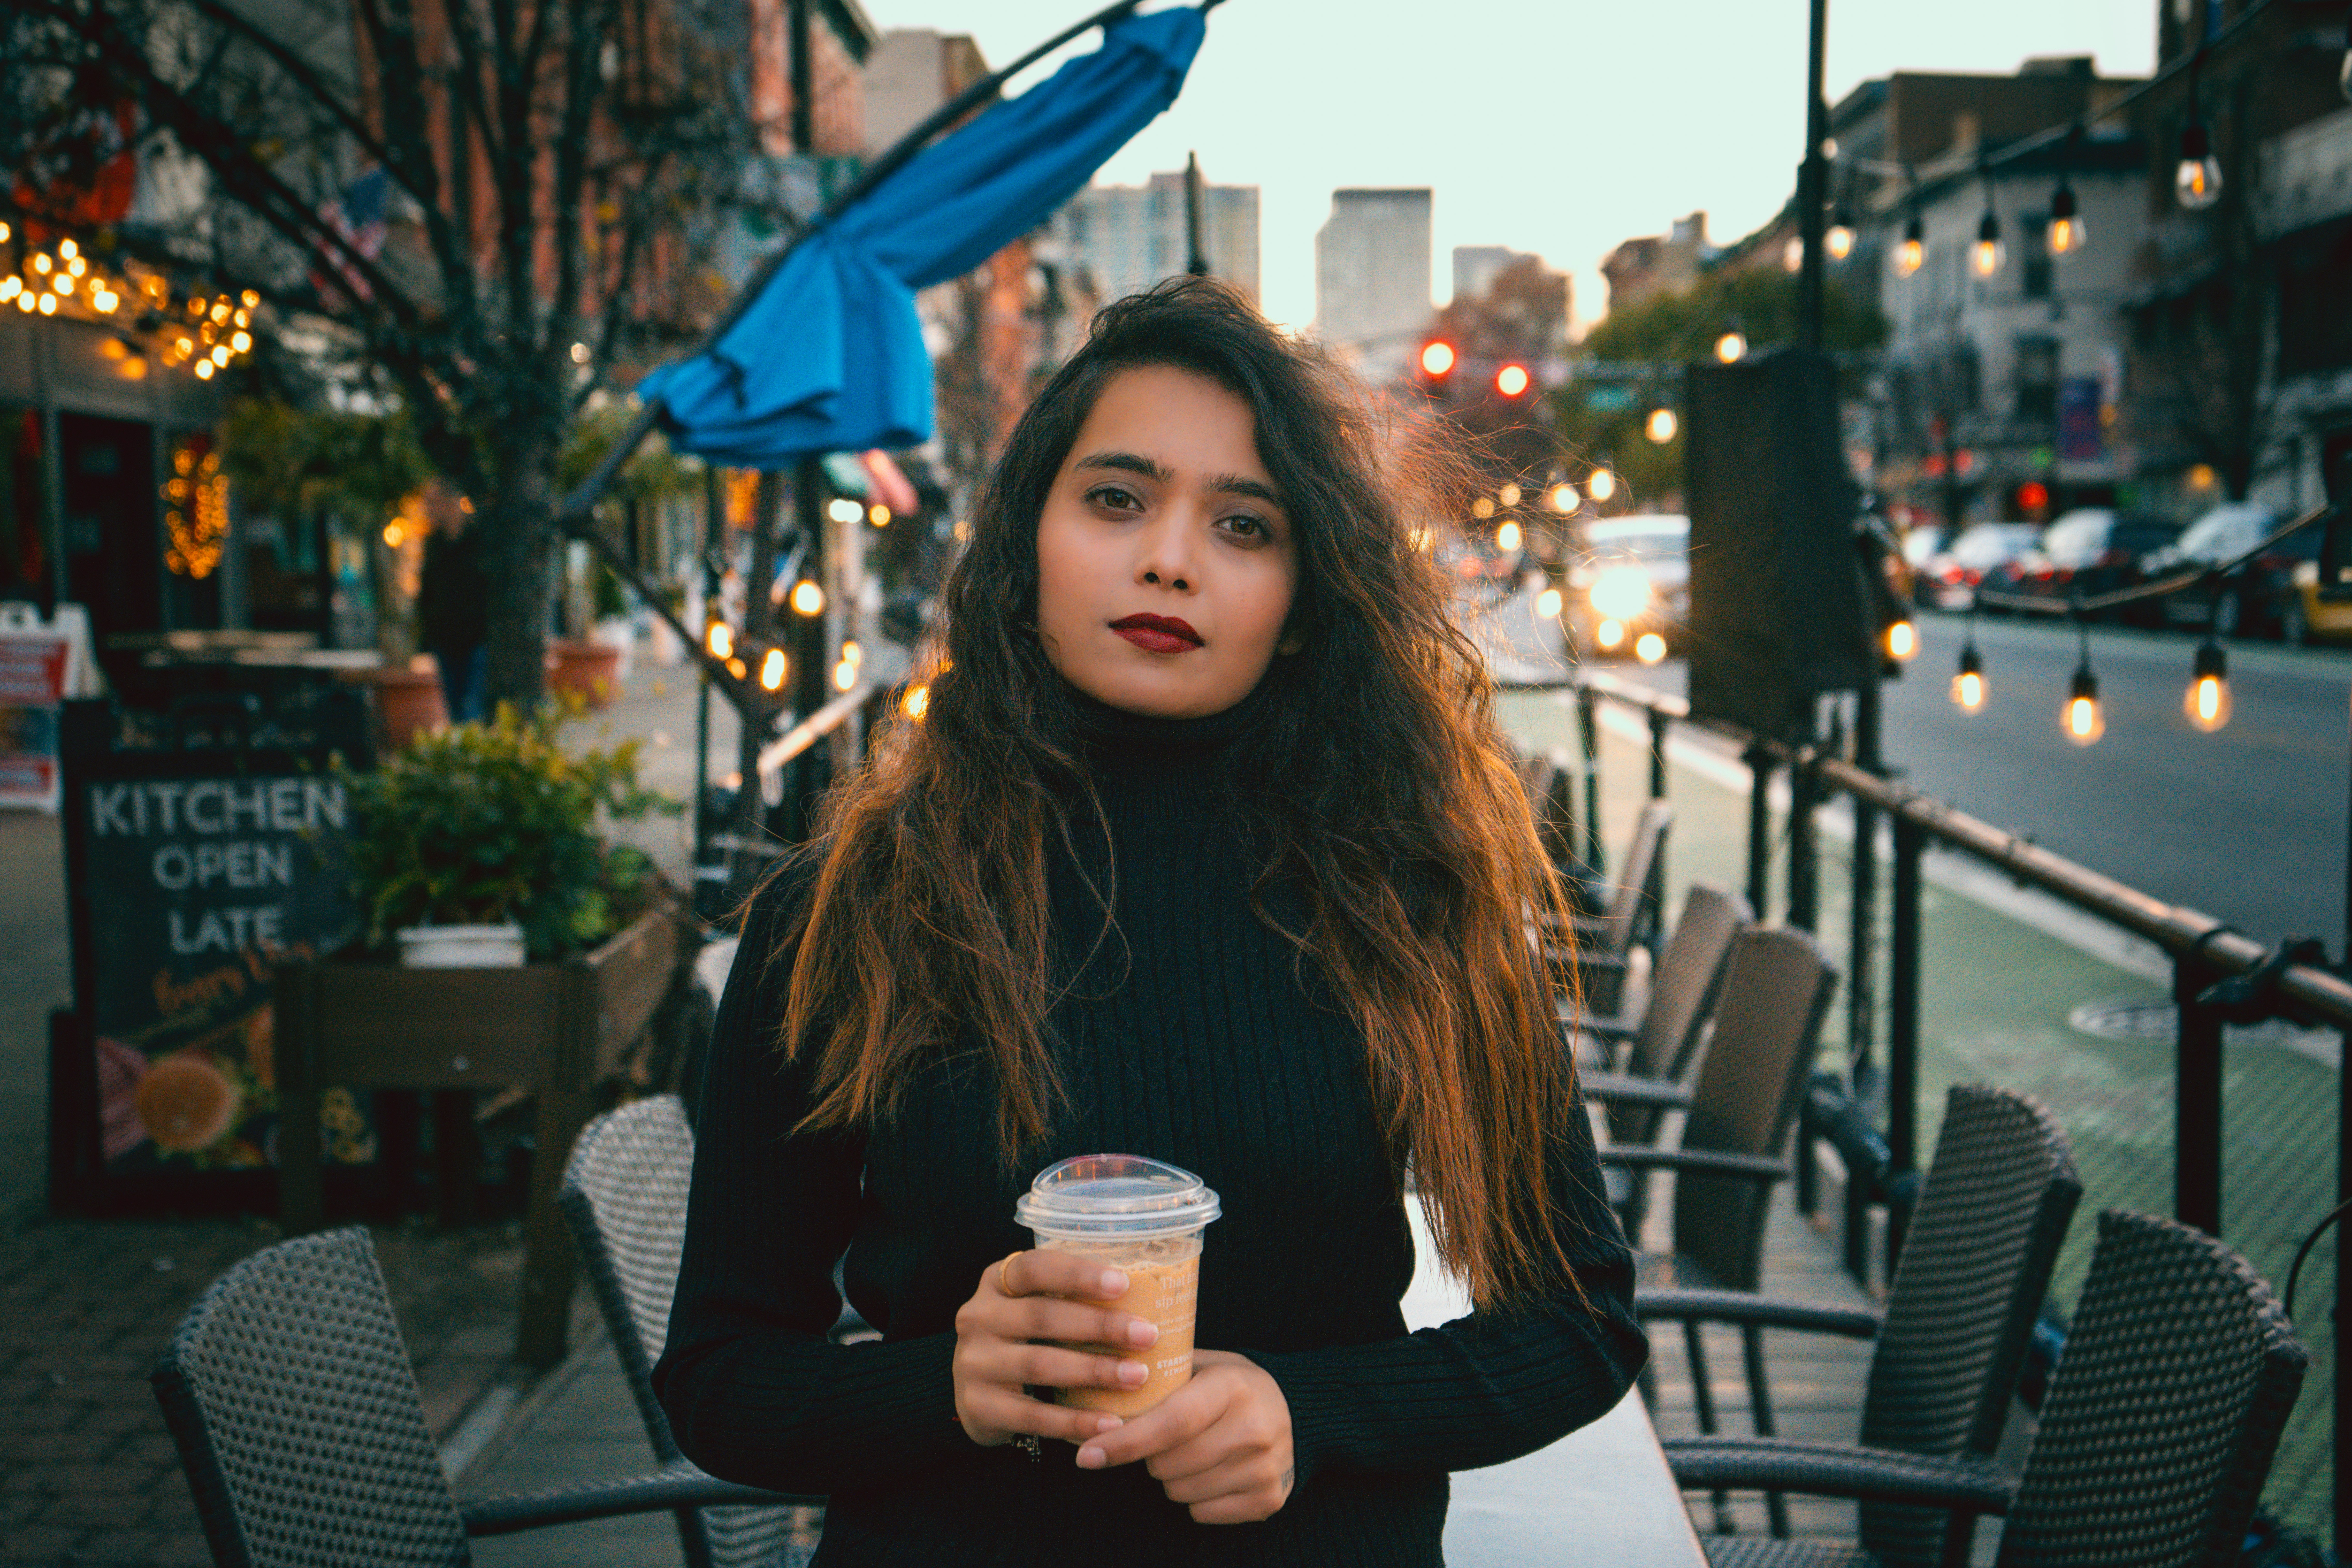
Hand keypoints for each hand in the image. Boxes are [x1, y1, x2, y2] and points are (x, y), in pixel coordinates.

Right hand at [952, 1250, 1161, 1448]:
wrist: (976, 1391)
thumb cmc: (1025, 1338)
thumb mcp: (1035, 1306)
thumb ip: (1072, 1296)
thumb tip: (1149, 1290)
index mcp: (997, 1281)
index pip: (1034, 1267)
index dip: (1078, 1274)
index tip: (1123, 1284)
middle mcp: (978, 1317)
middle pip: (1042, 1316)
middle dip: (1100, 1326)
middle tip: (1148, 1335)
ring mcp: (974, 1362)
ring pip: (1039, 1364)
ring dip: (1093, 1371)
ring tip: (1138, 1376)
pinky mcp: (978, 1406)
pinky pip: (1033, 1415)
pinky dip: (1075, 1421)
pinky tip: (1111, 1424)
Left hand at [1073, 1349, 1295, 1523]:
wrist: (1299, 1412)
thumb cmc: (1235, 1387)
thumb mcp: (1206, 1365)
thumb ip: (1161, 1376)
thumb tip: (1098, 1387)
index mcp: (1232, 1387)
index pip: (1171, 1422)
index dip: (1125, 1441)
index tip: (1087, 1455)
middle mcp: (1253, 1428)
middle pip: (1167, 1464)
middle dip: (1151, 1455)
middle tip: (1168, 1437)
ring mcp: (1264, 1468)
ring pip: (1180, 1492)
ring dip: (1173, 1477)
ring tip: (1196, 1452)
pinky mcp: (1268, 1500)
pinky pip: (1201, 1513)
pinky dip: (1197, 1498)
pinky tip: (1215, 1472)